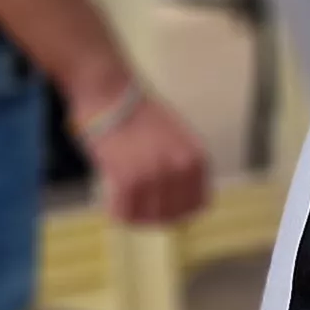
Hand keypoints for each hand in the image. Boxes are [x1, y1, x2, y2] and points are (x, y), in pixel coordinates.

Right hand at [78, 88, 211, 226]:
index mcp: (197, 156)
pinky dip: (117, 212)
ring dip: (135, 216)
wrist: (111, 92)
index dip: (180, 211)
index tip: (163, 210)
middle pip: (173, 215)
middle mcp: (181, 167)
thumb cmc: (138, 113)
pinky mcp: (128, 177)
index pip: (198, 204)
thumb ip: (178, 166)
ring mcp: (156, 174)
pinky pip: (125, 211)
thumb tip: (175, 200)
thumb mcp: (174, 137)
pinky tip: (112, 204)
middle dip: (155, 216)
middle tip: (138, 208)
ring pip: (148, 217)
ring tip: (124, 203)